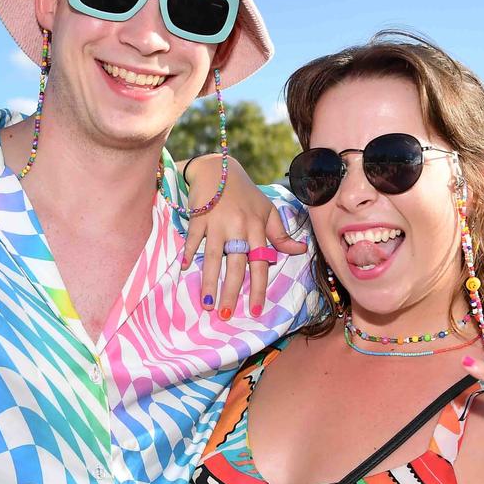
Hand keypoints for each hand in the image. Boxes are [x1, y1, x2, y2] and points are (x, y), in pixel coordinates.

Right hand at [179, 155, 306, 318]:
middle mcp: (238, 227)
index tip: (256, 311)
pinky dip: (187, 253)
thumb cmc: (245, 193)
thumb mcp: (267, 210)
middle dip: (231, 292)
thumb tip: (300, 250)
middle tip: (226, 315)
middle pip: (235, 266)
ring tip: (206, 304)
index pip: (260, 263)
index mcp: (256, 228)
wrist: (219, 169)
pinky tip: (183, 269)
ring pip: (212, 258)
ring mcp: (216, 223)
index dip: (258, 288)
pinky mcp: (198, 217)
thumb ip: (281, 234)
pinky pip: (193, 240)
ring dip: (208, 282)